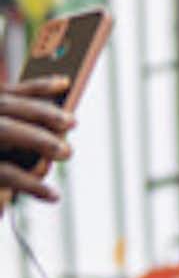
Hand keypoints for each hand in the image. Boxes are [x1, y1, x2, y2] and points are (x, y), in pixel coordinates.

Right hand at [0, 78, 72, 205]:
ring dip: (37, 138)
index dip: (35, 86)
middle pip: (4, 106)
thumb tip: (63, 118)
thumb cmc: (5, 167)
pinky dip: (31, 184)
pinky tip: (53, 195)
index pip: (6, 94)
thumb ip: (26, 132)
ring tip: (66, 152)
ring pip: (4, 131)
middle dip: (40, 111)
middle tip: (73, 122)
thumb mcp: (14, 148)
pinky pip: (5, 174)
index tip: (66, 82)